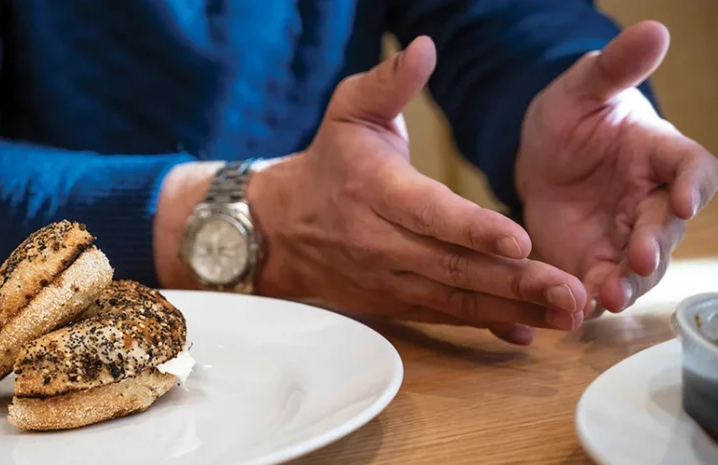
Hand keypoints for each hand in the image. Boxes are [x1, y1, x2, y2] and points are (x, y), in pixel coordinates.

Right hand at [247, 37, 587, 344]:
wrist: (281, 228)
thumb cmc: (329, 163)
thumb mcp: (349, 111)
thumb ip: (390, 82)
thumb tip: (426, 49)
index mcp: (376, 190)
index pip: (430, 213)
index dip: (474, 229)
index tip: (520, 240)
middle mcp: (381, 242)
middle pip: (454, 266)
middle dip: (516, 281)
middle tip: (570, 290)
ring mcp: (388, 279)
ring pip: (456, 299)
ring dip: (514, 308)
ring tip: (567, 314)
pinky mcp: (394, 302)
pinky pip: (445, 318)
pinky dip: (487, 324)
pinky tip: (529, 330)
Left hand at [515, 21, 717, 316]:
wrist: (538, 154)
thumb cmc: (572, 114)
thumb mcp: (584, 86)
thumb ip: (615, 67)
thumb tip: (653, 30)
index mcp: (661, 154)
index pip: (691, 168)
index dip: (694, 185)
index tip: (686, 199)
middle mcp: (652, 200)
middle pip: (665, 228)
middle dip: (654, 245)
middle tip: (639, 260)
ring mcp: (624, 235)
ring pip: (637, 267)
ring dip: (627, 284)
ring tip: (608, 298)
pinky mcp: (592, 260)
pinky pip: (596, 283)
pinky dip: (587, 299)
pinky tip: (574, 312)